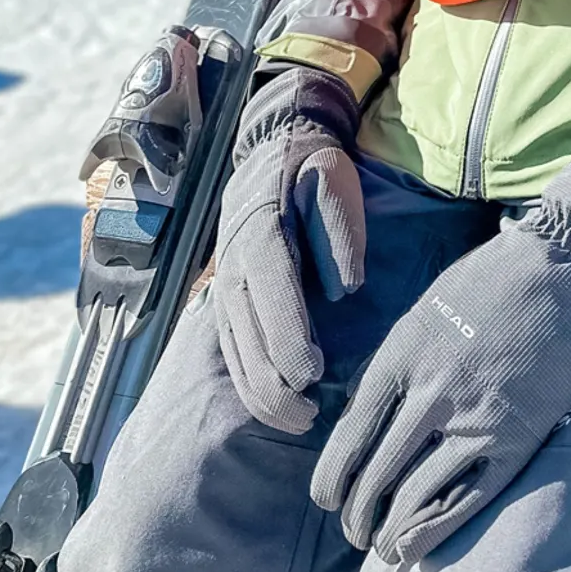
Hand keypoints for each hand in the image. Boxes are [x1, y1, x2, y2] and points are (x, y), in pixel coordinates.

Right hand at [213, 67, 364, 433]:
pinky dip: (250, 381)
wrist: (275, 150)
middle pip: (247, 336)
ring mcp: (224, 286)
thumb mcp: (335, 177)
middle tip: (310, 417)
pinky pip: (232, 349)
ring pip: (235, 351)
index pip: (272, 294)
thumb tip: (345, 287)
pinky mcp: (226, 300)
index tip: (312, 373)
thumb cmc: (315, 167)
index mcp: (261, 234)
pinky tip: (273, 405)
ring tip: (298, 421)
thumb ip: (340, 227)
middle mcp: (234, 266)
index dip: (287, 338)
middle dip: (275, 383)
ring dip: (261, 392)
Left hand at [312, 152, 570, 568]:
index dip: (330, 480)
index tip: (327, 497)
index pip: (349, 437)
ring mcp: (474, 420)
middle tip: (356, 527)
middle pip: (374, 476)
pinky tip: (414, 547)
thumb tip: (361, 414)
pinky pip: (463, 503)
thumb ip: (395, 361)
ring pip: (412, 499)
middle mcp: (431, 392)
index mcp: (402, 354)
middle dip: (356, 515)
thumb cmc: (495, 281)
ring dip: (388, 533)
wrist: (568, 270)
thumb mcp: (428, 308)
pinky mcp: (515, 441)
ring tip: (385, 543)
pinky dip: (431, 534)